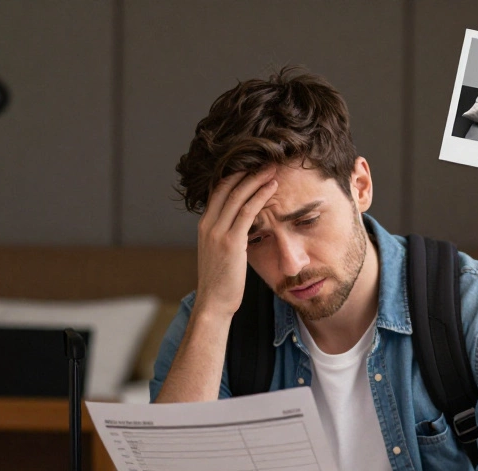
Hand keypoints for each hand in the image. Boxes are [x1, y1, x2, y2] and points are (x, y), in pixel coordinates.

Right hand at [194, 167, 279, 316]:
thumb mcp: (220, 254)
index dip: (234, 176)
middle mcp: (208, 225)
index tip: (251, 166)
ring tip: (272, 169)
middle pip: (226, 188)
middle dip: (246, 172)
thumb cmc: (222, 281)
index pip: (217, 192)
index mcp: (204, 226)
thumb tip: (240, 229)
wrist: (215, 302)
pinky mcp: (231, 242)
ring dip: (256, 180)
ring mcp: (218, 232)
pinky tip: (272, 188)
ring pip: (237, 196)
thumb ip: (227, 237)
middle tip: (265, 160)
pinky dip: (260, 196)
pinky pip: (247, 212)